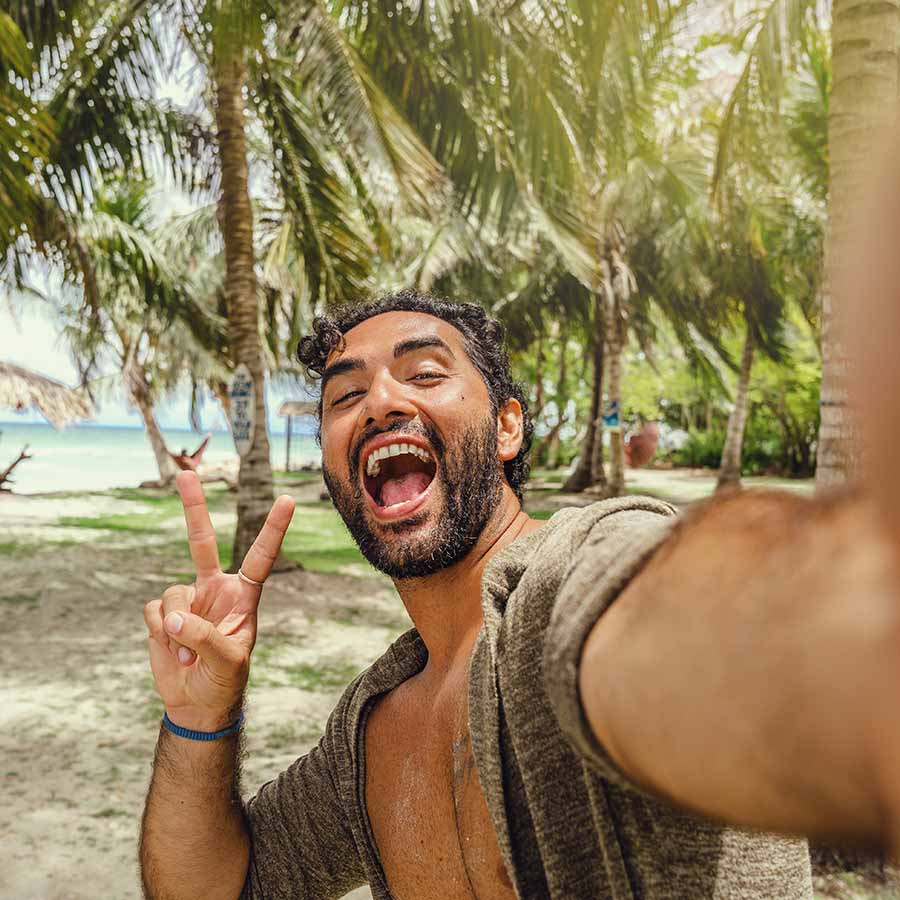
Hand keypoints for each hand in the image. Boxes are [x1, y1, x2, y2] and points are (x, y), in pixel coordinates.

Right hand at [143, 471, 295, 730]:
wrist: (198, 703)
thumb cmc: (224, 680)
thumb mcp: (228, 660)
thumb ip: (203, 636)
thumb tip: (171, 615)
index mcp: (243, 596)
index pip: (260, 557)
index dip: (273, 529)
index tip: (288, 500)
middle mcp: (215, 590)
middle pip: (203, 541)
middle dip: (194, 507)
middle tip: (186, 473)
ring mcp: (187, 600)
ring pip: (172, 593)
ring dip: (177, 628)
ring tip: (189, 654)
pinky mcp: (161, 614)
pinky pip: (153, 611)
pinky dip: (158, 634)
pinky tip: (170, 649)